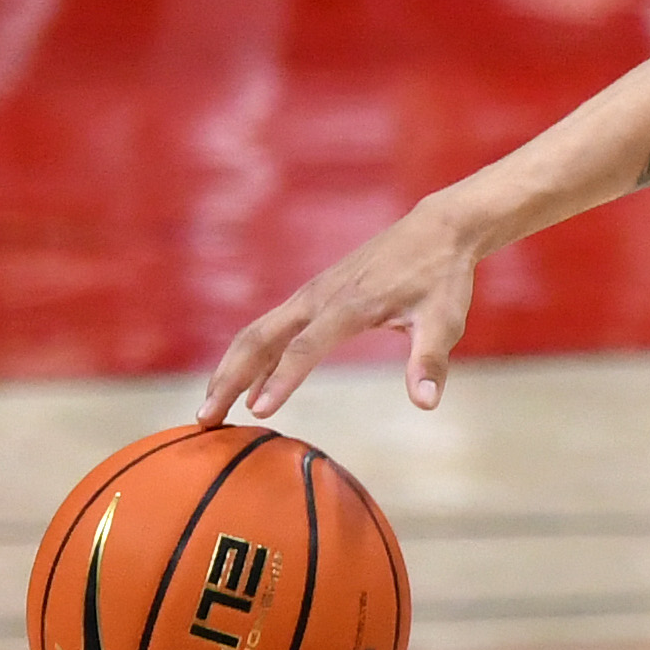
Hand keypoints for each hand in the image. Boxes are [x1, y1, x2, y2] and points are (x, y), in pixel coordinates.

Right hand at [206, 195, 486, 417]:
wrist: (437, 230)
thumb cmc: (442, 277)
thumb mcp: (445, 320)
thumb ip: (430, 362)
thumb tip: (426, 403)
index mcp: (350, 306)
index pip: (304, 349)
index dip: (281, 381)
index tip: (257, 413)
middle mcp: (319, 298)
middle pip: (260, 339)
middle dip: (230, 378)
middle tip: (204, 418)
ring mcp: (311, 295)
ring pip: (258, 333)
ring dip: (231, 369)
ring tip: (211, 408)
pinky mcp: (313, 295)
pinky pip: (273, 328)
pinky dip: (253, 357)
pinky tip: (248, 386)